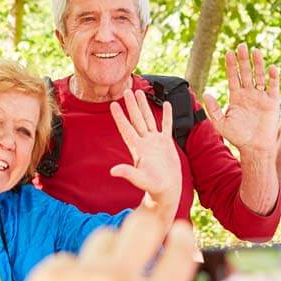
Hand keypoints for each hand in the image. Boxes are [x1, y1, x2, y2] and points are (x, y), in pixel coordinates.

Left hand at [0, 210, 196, 280]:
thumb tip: (163, 274)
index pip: (179, 253)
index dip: (183, 239)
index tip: (180, 232)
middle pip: (143, 224)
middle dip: (146, 228)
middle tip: (142, 238)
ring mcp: (80, 276)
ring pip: (105, 235)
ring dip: (107, 253)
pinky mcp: (48, 274)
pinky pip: (71, 257)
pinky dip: (71, 271)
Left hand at [110, 90, 181, 214]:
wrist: (166, 190)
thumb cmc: (153, 187)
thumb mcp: (140, 180)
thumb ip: (128, 174)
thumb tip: (113, 171)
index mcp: (138, 148)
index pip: (126, 128)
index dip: (120, 116)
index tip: (114, 104)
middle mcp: (145, 142)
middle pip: (136, 119)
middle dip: (132, 105)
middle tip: (127, 90)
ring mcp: (156, 142)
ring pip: (149, 119)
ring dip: (145, 106)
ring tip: (141, 92)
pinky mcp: (166, 144)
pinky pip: (166, 126)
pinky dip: (167, 115)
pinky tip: (167, 104)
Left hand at [203, 44, 278, 152]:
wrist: (255, 148)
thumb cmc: (237, 137)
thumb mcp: (221, 123)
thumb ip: (213, 109)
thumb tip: (205, 94)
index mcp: (236, 97)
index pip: (232, 77)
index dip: (230, 65)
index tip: (228, 52)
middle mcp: (248, 94)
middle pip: (245, 73)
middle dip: (243, 60)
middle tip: (241, 45)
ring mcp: (260, 97)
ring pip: (259, 76)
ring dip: (258, 64)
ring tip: (255, 51)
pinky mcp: (272, 102)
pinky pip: (273, 88)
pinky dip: (273, 78)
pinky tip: (272, 68)